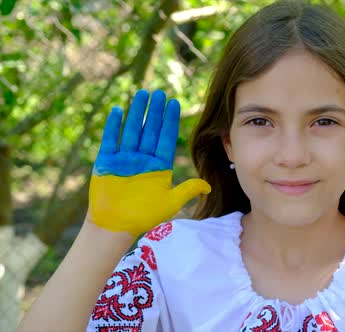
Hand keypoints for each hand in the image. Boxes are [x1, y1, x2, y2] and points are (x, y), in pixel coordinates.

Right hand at [89, 90, 210, 236]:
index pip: (165, 138)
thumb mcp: (170, 202)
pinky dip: (113, 126)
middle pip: (150, 130)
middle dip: (155, 111)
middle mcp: (142, 159)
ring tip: (142, 94)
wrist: (115, 226)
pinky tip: (117, 110)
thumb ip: (187, 190)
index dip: (169, 121)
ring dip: (136, 113)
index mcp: (159, 166)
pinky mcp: (106, 161)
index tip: (174, 103)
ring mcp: (124, 159)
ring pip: (132, 130)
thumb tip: (208, 185)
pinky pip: (111, 140)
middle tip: (160, 92)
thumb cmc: (143, 216)